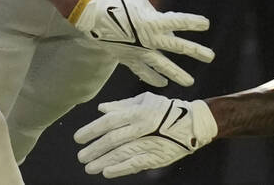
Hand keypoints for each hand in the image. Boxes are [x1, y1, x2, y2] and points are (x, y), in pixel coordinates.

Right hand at [71, 0, 212, 86]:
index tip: (205, 24)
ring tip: (190, 81)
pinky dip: (152, 78)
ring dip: (177, 73)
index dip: (193, 22)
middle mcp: (150, 39)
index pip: (179, 22)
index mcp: (153, 21)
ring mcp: (139, 51)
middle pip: (178, 47)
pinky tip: (162, 84)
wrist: (90, 11)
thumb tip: (159, 24)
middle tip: (210, 56)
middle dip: (195, 51)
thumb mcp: (138, 2)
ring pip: (162, 66)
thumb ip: (152, 14)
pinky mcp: (127, 58)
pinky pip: (142, 71)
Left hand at [74, 92, 217, 177]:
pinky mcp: (158, 157)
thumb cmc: (166, 108)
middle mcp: (142, 127)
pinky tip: (107, 172)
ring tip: (89, 167)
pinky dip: (120, 168)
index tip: (78, 137)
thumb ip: (121, 105)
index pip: (109, 121)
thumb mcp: (144, 100)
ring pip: (122, 154)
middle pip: (113, 140)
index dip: (92, 130)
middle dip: (95, 149)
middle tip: (81, 156)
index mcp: (138, 111)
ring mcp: (150, 143)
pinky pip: (136, 164)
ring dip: (104, 161)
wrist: (194, 123)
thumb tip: (101, 108)